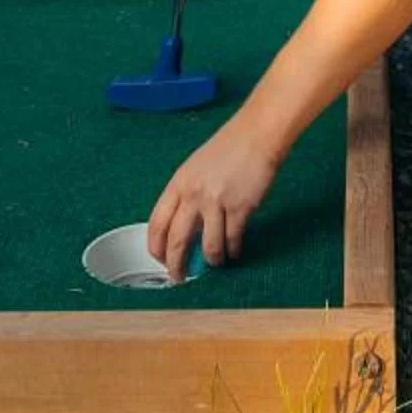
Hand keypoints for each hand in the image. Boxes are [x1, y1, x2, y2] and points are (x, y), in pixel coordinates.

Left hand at [147, 115, 279, 279]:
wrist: (255, 135)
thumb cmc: (226, 150)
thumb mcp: (194, 168)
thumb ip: (186, 196)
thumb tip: (182, 229)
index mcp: (178, 184)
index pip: (157, 224)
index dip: (156, 247)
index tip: (160, 260)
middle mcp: (193, 195)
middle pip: (177, 241)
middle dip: (176, 265)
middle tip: (179, 277)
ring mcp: (216, 202)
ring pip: (208, 247)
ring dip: (211, 261)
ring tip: (215, 264)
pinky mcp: (240, 208)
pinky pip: (232, 240)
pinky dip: (232, 251)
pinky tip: (234, 252)